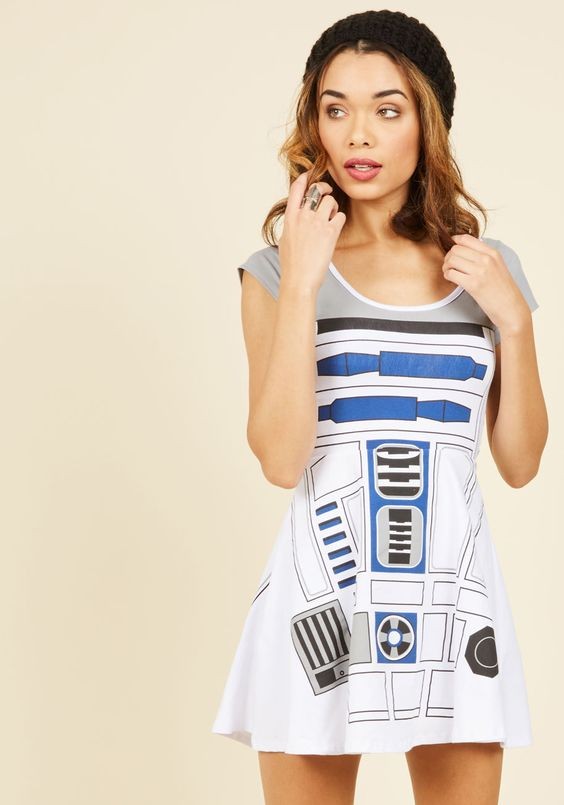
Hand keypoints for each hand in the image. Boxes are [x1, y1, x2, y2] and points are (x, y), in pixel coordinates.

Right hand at [278, 169, 345, 293]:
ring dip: (333, 207)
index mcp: (290, 218)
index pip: (296, 189)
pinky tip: (335, 230)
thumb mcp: (285, 240)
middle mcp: (303, 216)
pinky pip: (339, 216)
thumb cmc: (291, 265)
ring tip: (331, 219)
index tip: (310, 174)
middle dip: (324, 188)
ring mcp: (316, 223)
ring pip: (330, 201)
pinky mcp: (330, 232)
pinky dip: (339, 221)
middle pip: (316, 190)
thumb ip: (292, 225)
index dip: (304, 178)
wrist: (299, 280)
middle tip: (328, 193)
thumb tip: (296, 219)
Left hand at [443, 233, 531, 334]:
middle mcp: (486, 259)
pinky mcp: (473, 284)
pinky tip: (452, 280)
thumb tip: (464, 250)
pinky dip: (448, 276)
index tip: (451, 248)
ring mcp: (480, 271)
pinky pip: (451, 274)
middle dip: (449, 256)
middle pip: (456, 249)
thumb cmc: (504, 291)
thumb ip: (484, 257)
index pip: (466, 239)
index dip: (454, 241)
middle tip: (449, 265)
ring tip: (450, 272)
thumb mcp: (498, 267)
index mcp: (493, 253)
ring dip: (446, 266)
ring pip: (451, 260)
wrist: (511, 309)